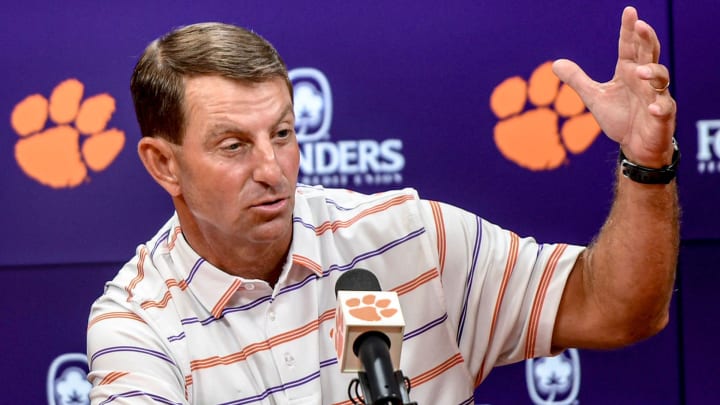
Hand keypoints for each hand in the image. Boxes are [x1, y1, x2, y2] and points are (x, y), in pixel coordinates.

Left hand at [552, 6, 675, 167]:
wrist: (636, 146)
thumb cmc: (620, 118)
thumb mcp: (594, 97)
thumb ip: (577, 79)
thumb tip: (555, 63)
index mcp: (628, 72)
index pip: (629, 46)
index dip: (629, 30)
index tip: (629, 11)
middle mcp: (644, 80)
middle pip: (649, 54)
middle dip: (647, 39)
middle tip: (641, 25)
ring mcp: (656, 96)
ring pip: (660, 78)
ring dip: (651, 72)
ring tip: (639, 72)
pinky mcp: (662, 116)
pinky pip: (663, 109)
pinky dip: (659, 107)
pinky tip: (652, 108)